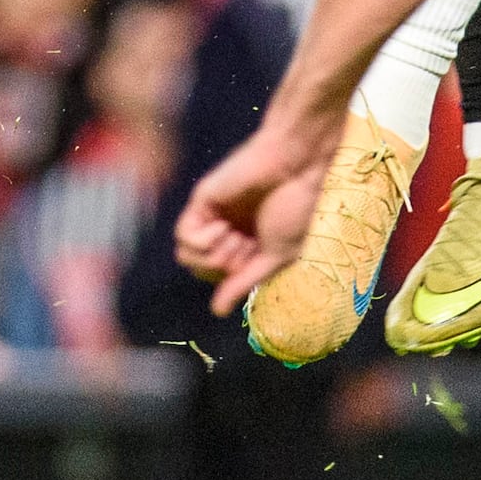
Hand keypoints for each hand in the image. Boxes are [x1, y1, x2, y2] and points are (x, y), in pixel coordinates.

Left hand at [175, 106, 329, 299]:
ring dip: (213, 255)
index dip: (233, 277)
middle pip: (198, 269)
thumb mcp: (274, 256)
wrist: (297, 167)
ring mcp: (210, 216)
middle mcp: (223, 231)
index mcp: (243, 244)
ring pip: (185, 257)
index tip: (256, 255)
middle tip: (246, 244)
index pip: (217, 277)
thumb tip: (217, 312)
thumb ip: (243, 282)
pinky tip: (222, 226)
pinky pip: (183, 237)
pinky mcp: (200, 201)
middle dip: (222, 268)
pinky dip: (203, 240)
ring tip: (234, 235)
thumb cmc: (296, 207)